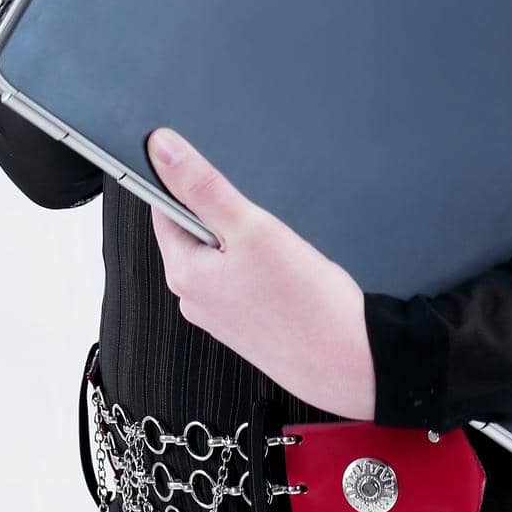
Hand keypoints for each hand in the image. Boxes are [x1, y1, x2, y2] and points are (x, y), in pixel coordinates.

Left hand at [144, 126, 376, 421]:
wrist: (350, 363)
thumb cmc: (305, 305)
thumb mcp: (250, 227)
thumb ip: (202, 185)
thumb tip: (161, 148)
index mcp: (183, 273)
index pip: (165, 209)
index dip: (191, 183)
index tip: (218, 173)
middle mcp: (194, 298)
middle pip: (196, 231)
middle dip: (226, 212)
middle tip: (262, 215)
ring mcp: (221, 315)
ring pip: (223, 255)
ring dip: (246, 239)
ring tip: (281, 247)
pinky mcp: (247, 325)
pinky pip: (242, 279)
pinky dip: (261, 265)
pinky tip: (289, 270)